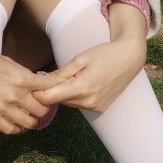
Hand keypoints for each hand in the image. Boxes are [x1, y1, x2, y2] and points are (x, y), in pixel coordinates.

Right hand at [0, 31, 61, 134]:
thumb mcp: (4, 60)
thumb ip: (20, 73)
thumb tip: (32, 81)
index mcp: (22, 76)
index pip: (49, 87)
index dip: (53, 89)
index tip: (50, 91)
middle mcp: (16, 94)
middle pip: (42, 109)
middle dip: (42, 107)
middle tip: (37, 105)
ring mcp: (3, 107)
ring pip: (29, 123)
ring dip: (30, 119)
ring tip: (26, 115)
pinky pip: (10, 129)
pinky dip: (15, 128)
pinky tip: (12, 122)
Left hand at [32, 35, 146, 113]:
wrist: (130, 59)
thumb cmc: (105, 54)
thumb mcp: (80, 59)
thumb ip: (60, 74)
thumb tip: (40, 82)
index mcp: (81, 88)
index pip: (49, 98)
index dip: (37, 91)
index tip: (32, 83)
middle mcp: (88, 102)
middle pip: (58, 101)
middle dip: (51, 91)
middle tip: (50, 76)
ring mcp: (95, 107)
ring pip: (68, 103)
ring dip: (63, 93)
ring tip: (69, 77)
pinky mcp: (100, 108)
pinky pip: (79, 104)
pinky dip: (76, 96)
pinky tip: (82, 83)